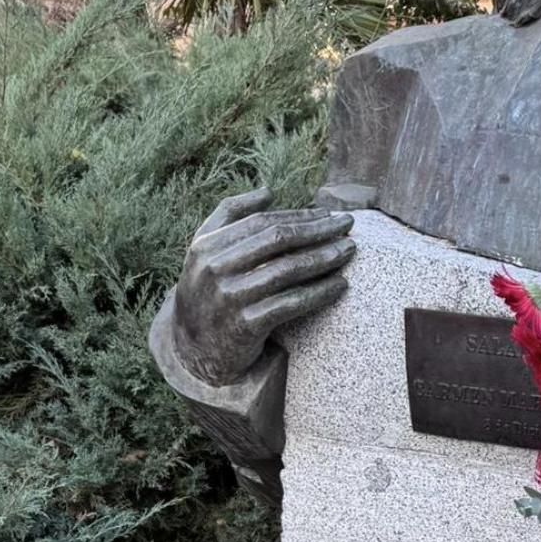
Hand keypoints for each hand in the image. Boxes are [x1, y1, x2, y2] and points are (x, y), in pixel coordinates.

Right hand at [172, 188, 355, 385]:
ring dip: (325, 258)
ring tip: (349, 251)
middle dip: (318, 230)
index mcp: (206, 246)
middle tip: (348, 226)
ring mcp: (229, 298)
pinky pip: (291, 303)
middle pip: (278, 241)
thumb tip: (267, 192)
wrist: (192, 349)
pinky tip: (340, 285)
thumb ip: (228, 216)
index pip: (262, 223)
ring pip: (289, 270)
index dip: (299, 216)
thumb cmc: (206, 291)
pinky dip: (319, 292)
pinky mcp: (245, 326)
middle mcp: (214, 269)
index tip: (327, 215)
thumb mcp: (204, 251)